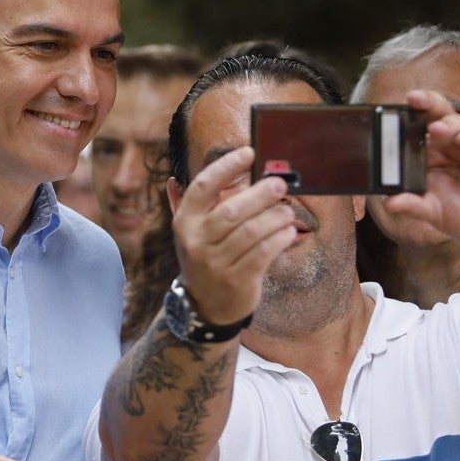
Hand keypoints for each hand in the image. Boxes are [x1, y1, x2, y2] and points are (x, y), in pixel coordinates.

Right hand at [170, 146, 295, 323]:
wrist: (206, 307)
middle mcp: (197, 242)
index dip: (226, 167)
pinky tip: (287, 232)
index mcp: (185, 223)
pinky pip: (263, 253)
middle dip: (260, 194)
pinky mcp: (237, 280)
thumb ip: (184, 206)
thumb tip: (172, 180)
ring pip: (251, 232)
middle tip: (279, 184)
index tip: (249, 153)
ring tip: (287, 211)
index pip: (203, 186)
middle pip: (232, 210)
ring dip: (275, 218)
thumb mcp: (190, 234)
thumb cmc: (205, 259)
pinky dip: (279, 239)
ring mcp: (216, 263)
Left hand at [379, 90, 459, 245]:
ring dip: (447, 123)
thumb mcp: (434, 213)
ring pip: (457, 121)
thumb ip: (413, 206)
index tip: (388, 114)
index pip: (411, 132)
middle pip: (433, 116)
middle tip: (413, 98)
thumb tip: (388, 203)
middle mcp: (446, 144)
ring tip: (438, 129)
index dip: (402, 121)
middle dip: (424, 104)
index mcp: (427, 156)